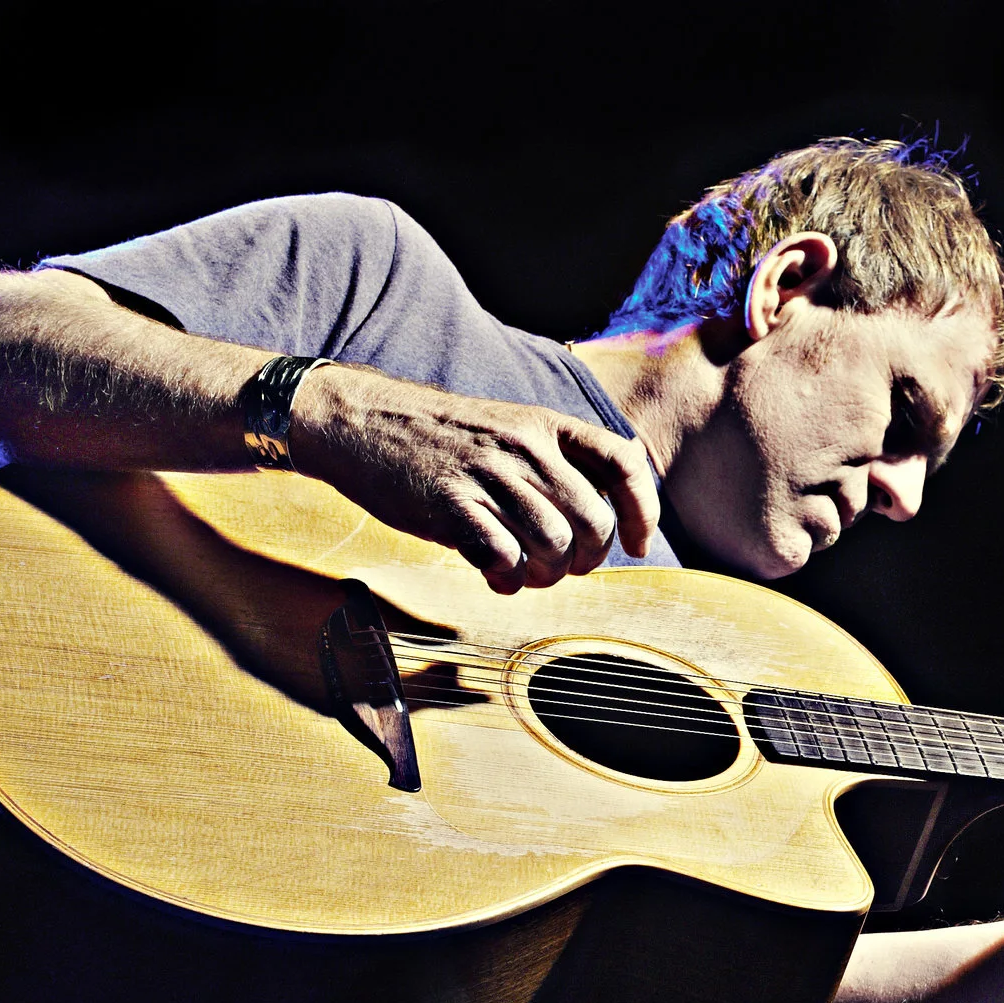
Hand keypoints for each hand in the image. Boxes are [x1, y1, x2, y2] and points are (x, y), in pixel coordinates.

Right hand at [292, 366, 659, 593]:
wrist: (360, 420)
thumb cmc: (440, 437)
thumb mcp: (509, 426)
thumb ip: (556, 459)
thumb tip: (607, 514)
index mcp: (546, 424)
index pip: (624, 464)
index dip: (643, 512)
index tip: (638, 545)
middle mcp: (525, 447)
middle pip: (594, 522)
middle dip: (588, 561)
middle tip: (562, 567)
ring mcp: (488, 475)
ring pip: (553, 547)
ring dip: (546, 575)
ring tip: (524, 572)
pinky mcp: (451, 505)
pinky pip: (503, 561)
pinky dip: (507, 581)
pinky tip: (494, 576)